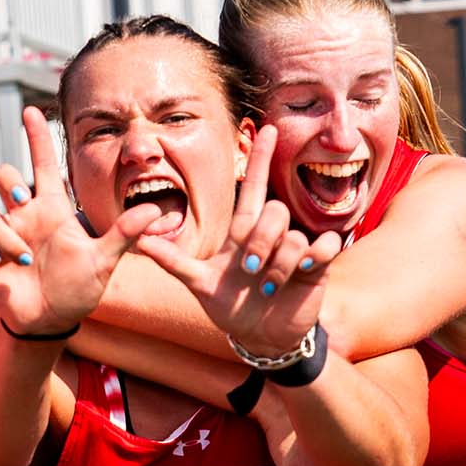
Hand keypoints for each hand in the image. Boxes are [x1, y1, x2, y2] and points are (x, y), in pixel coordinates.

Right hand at [0, 108, 162, 336]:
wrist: (50, 321)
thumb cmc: (78, 290)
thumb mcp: (104, 262)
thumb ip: (125, 234)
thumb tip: (156, 210)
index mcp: (54, 210)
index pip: (44, 164)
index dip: (37, 137)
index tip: (32, 110)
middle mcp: (26, 216)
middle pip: (6, 175)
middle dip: (10, 181)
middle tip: (23, 199)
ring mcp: (5, 234)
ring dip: (7, 237)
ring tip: (25, 261)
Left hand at [135, 129, 343, 359]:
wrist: (260, 337)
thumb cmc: (230, 306)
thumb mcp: (199, 284)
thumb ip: (173, 261)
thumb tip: (141, 240)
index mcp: (244, 232)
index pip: (254, 188)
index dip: (261, 158)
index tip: (268, 128)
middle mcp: (271, 234)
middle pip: (273, 212)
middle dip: (260, 241)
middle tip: (249, 268)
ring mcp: (296, 248)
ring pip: (294, 235)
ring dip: (279, 263)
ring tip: (268, 287)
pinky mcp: (317, 265)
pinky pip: (324, 246)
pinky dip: (314, 256)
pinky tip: (305, 270)